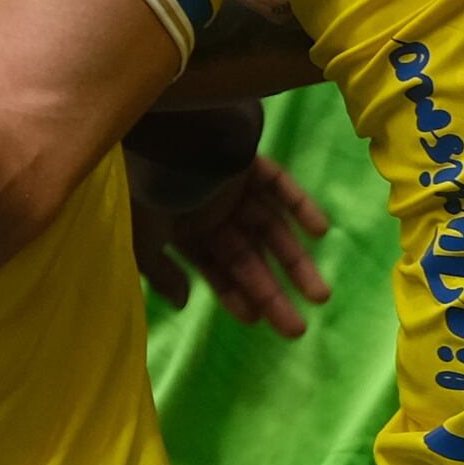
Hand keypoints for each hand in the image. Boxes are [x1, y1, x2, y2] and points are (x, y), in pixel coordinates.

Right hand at [134, 155, 334, 339]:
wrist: (155, 135)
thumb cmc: (143, 189)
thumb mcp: (143, 239)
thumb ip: (162, 272)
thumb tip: (182, 305)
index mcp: (185, 231)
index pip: (218, 270)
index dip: (238, 296)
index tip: (258, 321)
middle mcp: (211, 212)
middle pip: (249, 257)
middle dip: (272, 293)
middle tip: (296, 330)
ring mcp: (232, 187)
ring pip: (271, 228)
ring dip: (295, 260)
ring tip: (320, 296)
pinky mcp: (247, 162)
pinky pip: (278, 185)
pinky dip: (299, 205)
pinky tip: (320, 232)